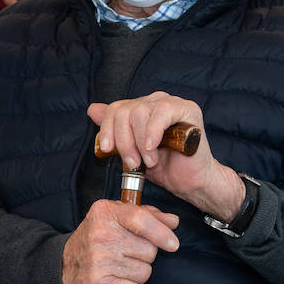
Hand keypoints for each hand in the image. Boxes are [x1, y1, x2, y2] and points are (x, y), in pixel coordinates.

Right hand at [61, 199, 179, 283]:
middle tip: (125, 255)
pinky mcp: (99, 283)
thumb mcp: (116, 218)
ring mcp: (99, 259)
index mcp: (106, 212)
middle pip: (149, 250)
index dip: (162, 233)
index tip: (172, 244)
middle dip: (144, 256)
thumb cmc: (94, 241)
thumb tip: (172, 221)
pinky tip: (120, 283)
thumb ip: (146, 215)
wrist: (64, 267)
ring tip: (119, 268)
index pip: (142, 220)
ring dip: (138, 274)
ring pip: (145, 272)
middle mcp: (101, 234)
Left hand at [87, 93, 244, 220]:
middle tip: (132, 163)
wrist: (191, 181)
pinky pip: (162, 113)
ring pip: (140, 111)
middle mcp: (154, 102)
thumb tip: (92, 109)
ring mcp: (171, 103)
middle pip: (125, 111)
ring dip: (139, 141)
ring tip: (148, 161)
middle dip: (124, 140)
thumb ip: (115, 131)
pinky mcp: (187, 109)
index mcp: (141, 109)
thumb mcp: (131, 151)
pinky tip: (152, 148)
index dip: (107, 129)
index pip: (115, 109)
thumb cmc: (164, 167)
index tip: (107, 150)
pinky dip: (152, 132)